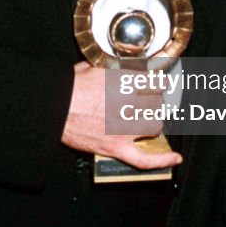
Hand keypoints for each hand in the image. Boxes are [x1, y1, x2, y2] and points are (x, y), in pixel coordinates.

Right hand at [61, 62, 181, 169]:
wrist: (51, 108)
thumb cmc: (69, 87)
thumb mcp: (95, 66)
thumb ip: (116, 68)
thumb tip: (128, 67)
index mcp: (126, 82)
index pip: (157, 83)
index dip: (155, 83)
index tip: (154, 84)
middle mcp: (129, 104)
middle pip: (158, 104)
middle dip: (151, 102)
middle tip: (142, 101)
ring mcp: (124, 128)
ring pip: (155, 125)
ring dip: (151, 121)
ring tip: (142, 118)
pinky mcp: (116, 147)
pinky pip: (144, 159)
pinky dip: (161, 160)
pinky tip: (174, 158)